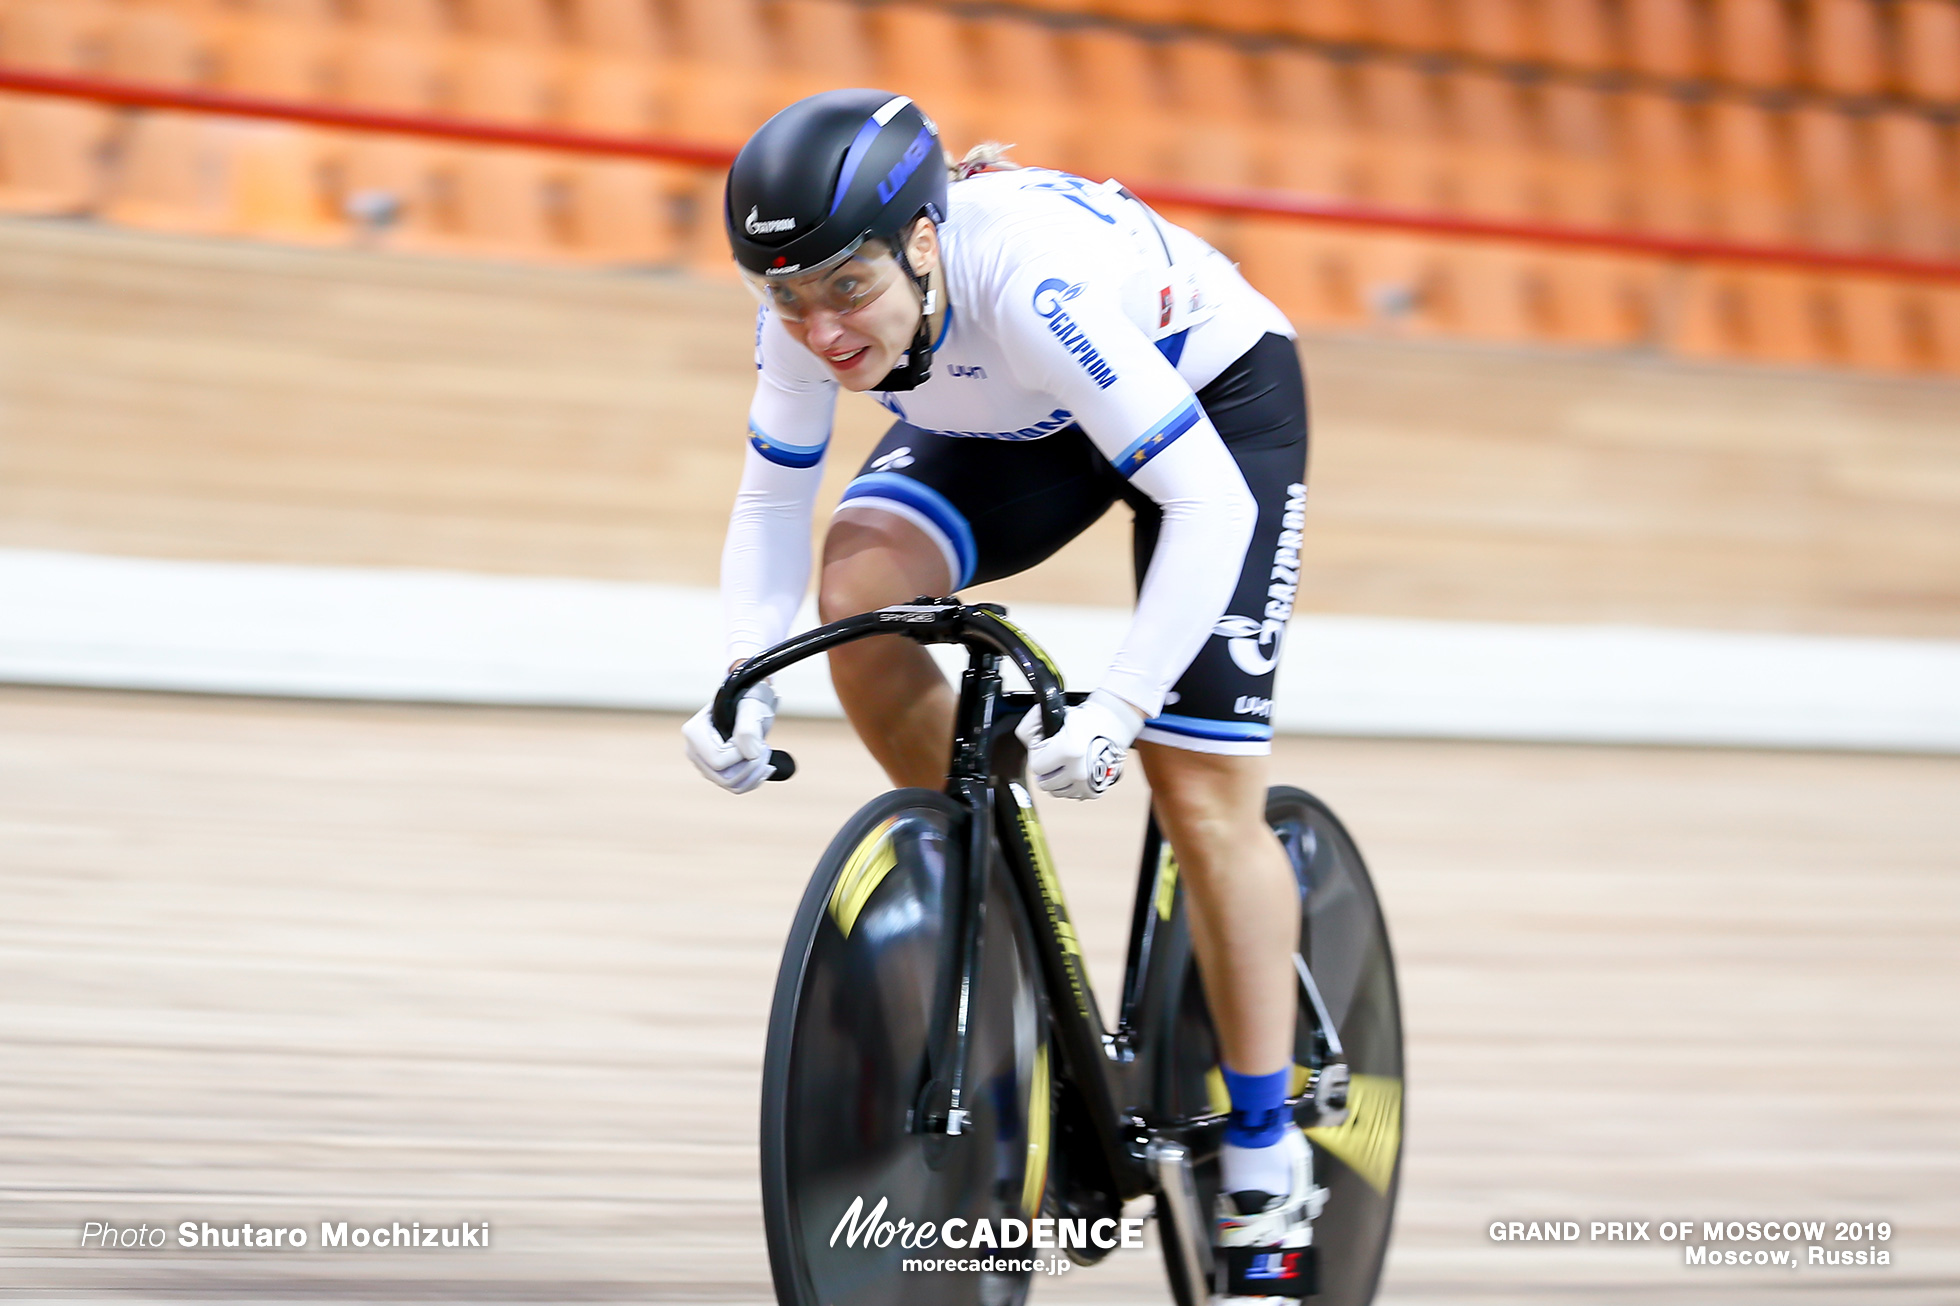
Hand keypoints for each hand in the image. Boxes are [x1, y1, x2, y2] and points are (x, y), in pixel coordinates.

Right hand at [682, 682, 777, 793]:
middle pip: (723, 777)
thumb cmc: (749, 698)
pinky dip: (753, 780)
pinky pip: (735, 786)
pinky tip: (764, 767)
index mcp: (694, 732)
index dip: (741, 755)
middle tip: (765, 748)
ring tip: (765, 755)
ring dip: (755, 774)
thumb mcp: (752, 706)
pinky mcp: (717, 771)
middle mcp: (694, 750)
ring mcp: (704, 763)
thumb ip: (748, 728)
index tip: (755, 738)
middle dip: (751, 767)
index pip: (718, 761)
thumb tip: (749, 755)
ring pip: (730, 785)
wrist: (752, 702)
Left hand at [1015, 689, 1144, 800]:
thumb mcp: (1054, 715)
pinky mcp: (1094, 790)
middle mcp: (1078, 771)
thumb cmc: (1087, 719)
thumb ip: (1030, 727)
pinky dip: (1070, 785)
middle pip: (1044, 783)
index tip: (1048, 746)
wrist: (1114, 724)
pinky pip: (1071, 795)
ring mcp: (1087, 783)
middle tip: (1056, 755)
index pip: (1036, 767)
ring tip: (1066, 762)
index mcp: (1068, 751)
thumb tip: (1026, 744)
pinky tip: (1075, 770)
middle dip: (1046, 769)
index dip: (1039, 755)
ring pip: (1056, 792)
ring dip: (1057, 779)